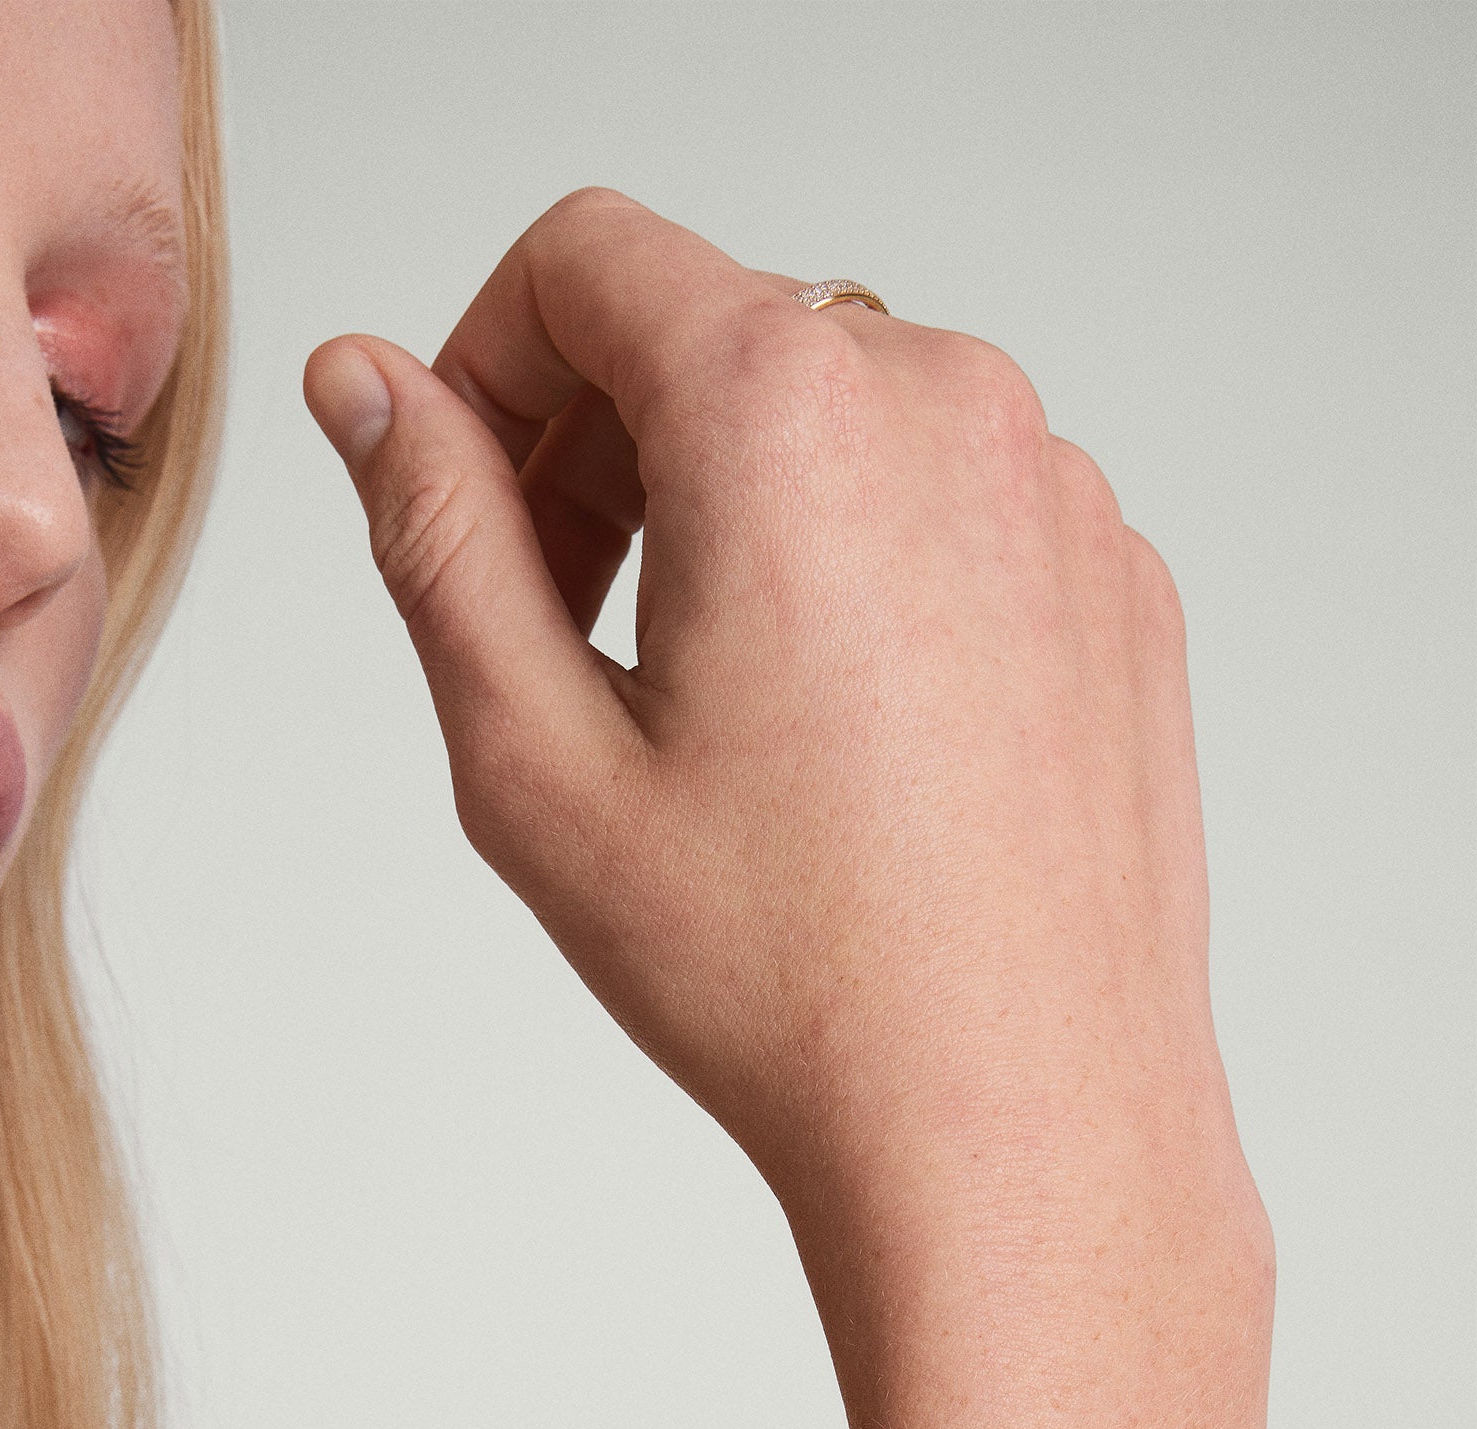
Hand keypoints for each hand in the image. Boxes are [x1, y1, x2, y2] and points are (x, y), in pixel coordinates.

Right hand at [304, 189, 1265, 1379]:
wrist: (1016, 1118)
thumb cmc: (786, 974)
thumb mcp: (535, 755)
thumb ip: (435, 533)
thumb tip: (368, 388)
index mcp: (786, 414)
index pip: (586, 254)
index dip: (485, 359)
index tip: (470, 499)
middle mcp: (947, 405)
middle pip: (714, 325)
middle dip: (602, 446)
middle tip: (563, 635)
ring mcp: (1055, 489)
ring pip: (836, 411)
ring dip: (729, 505)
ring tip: (700, 705)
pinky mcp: (1115, 576)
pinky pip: (947, 499)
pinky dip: (858, 559)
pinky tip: (832, 736)